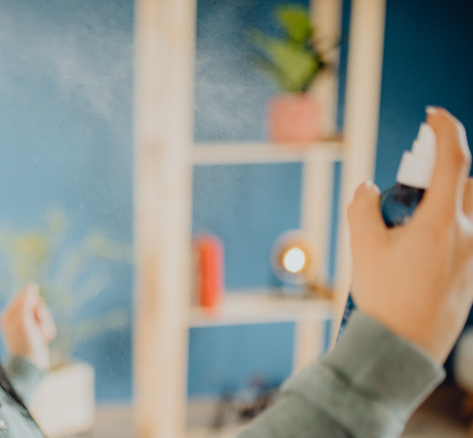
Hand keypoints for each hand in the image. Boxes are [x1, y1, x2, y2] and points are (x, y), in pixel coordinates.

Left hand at [0, 282, 56, 370]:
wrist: (31, 367)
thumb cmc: (26, 344)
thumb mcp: (24, 320)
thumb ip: (27, 302)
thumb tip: (31, 285)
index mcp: (8, 315)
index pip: (24, 296)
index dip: (34, 302)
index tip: (36, 312)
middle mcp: (15, 320)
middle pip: (35, 304)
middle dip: (42, 314)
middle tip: (40, 323)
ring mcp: (26, 328)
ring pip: (43, 315)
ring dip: (46, 324)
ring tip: (43, 335)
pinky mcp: (35, 334)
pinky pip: (45, 325)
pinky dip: (47, 331)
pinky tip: (44, 340)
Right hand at [348, 107, 472, 363]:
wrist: (402, 347)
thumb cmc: (384, 298)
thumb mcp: (363, 248)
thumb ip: (362, 208)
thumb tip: (367, 188)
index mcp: (440, 224)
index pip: (453, 160)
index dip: (445, 129)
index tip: (432, 115)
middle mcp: (467, 235)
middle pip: (466, 184)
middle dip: (440, 173)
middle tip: (409, 185)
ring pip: (468, 211)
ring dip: (444, 203)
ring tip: (410, 226)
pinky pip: (466, 237)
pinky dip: (446, 229)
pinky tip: (416, 255)